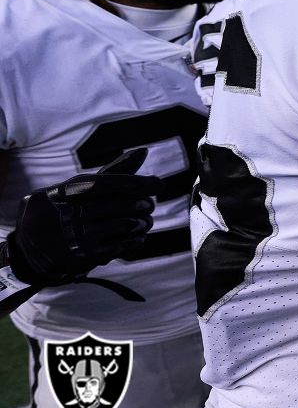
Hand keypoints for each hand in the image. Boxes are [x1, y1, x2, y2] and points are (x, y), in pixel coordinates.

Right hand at [8, 149, 163, 285]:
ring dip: (142, 222)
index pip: (104, 183)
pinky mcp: (83, 257)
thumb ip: (111, 172)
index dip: (134, 182)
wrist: (29, 248)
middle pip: (118, 205)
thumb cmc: (62, 209)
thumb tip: (143, 151)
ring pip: (122, 226)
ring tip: (146, 220)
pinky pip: (119, 246)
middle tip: (150, 204)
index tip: (158, 183)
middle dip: (141, 203)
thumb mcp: (77, 188)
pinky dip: (134, 240)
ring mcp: (76, 237)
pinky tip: (139, 235)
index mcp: (64, 192)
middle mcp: (68, 214)